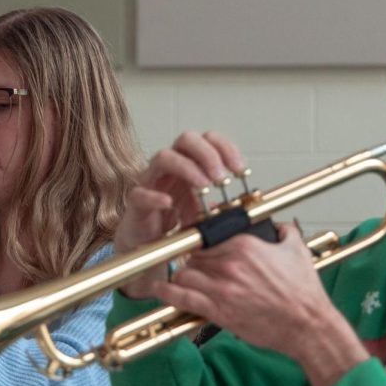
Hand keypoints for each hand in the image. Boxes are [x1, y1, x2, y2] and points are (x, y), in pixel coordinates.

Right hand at [114, 131, 245, 297]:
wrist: (150, 245)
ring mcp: (151, 181)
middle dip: (207, 154)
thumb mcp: (207, 211)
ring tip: (204, 186)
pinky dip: (156, 196)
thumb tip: (248, 205)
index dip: (226, 149)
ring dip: (187, 168)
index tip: (240, 169)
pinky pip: (141, 193)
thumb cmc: (177, 222)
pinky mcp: (136, 202)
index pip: (208, 140)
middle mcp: (170, 167)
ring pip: (163, 158)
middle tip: (220, 177)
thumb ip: (223, 205)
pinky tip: (169, 203)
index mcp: (190, 164)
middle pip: (185, 139)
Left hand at [147, 223, 368, 385]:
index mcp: (244, 245)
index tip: (197, 246)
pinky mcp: (219, 310)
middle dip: (192, 261)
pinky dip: (167, 293)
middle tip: (192, 265)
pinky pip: (182, 298)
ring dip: (182, 276)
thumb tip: (277, 225)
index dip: (201, 243)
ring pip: (185, 274)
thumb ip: (283, 230)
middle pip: (194, 256)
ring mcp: (222, 288)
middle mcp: (229, 264)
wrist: (308, 325)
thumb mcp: (297, 250)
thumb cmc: (303, 293)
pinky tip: (160, 290)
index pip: (208, 238)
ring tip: (180, 278)